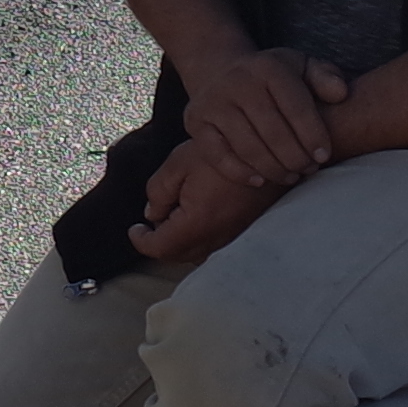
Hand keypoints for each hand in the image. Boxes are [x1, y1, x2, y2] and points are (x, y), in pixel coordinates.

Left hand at [129, 137, 283, 264]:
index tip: (134, 228)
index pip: (160, 248)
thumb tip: (152, 214)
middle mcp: (216, 239)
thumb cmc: (225, 151)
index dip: (141, 241)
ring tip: (174, 217)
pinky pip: (214, 248)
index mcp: (196, 224)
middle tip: (151, 222)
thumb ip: (158, 190)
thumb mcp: (179, 162)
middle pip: (177, 256)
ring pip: (196, 255)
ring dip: (179, 243)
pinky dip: (198, 240)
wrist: (273, 150)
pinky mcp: (246, 233)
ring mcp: (234, 239)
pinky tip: (197, 217)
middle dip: (159, 243)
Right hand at [173, 41, 349, 187]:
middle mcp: (237, 81)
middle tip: (307, 170)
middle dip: (296, 157)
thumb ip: (325, 77)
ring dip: (274, 169)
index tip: (323, 156)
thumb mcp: (300, 68)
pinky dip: (241, 173)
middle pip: (273, 132)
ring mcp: (213, 102)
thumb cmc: (271, 79)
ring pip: (248, 147)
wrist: (220, 72)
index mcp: (267, 67)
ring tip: (290, 176)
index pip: (296, 107)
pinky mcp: (196, 122)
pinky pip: (219, 156)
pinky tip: (260, 181)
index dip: (314, 136)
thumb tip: (341, 93)